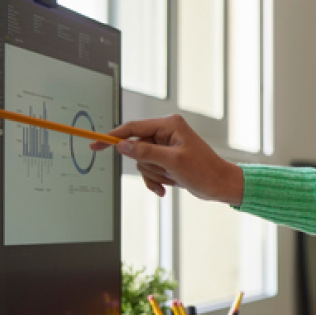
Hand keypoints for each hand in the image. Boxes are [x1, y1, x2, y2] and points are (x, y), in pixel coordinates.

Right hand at [90, 114, 244, 204]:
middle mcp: (166, 132)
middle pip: (136, 148)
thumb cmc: (204, 171)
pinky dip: (156, 181)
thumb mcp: (172, 162)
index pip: (133, 128)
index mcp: (169, 125)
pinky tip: (166, 189)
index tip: (95, 145)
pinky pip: (150, 170)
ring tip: (172, 178)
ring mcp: (166, 146)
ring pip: (142, 162)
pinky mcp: (167, 159)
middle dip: (148, 165)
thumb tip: (122, 145)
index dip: (112, 137)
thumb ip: (145, 152)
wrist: (221, 185)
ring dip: (154, 175)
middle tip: (166, 172)